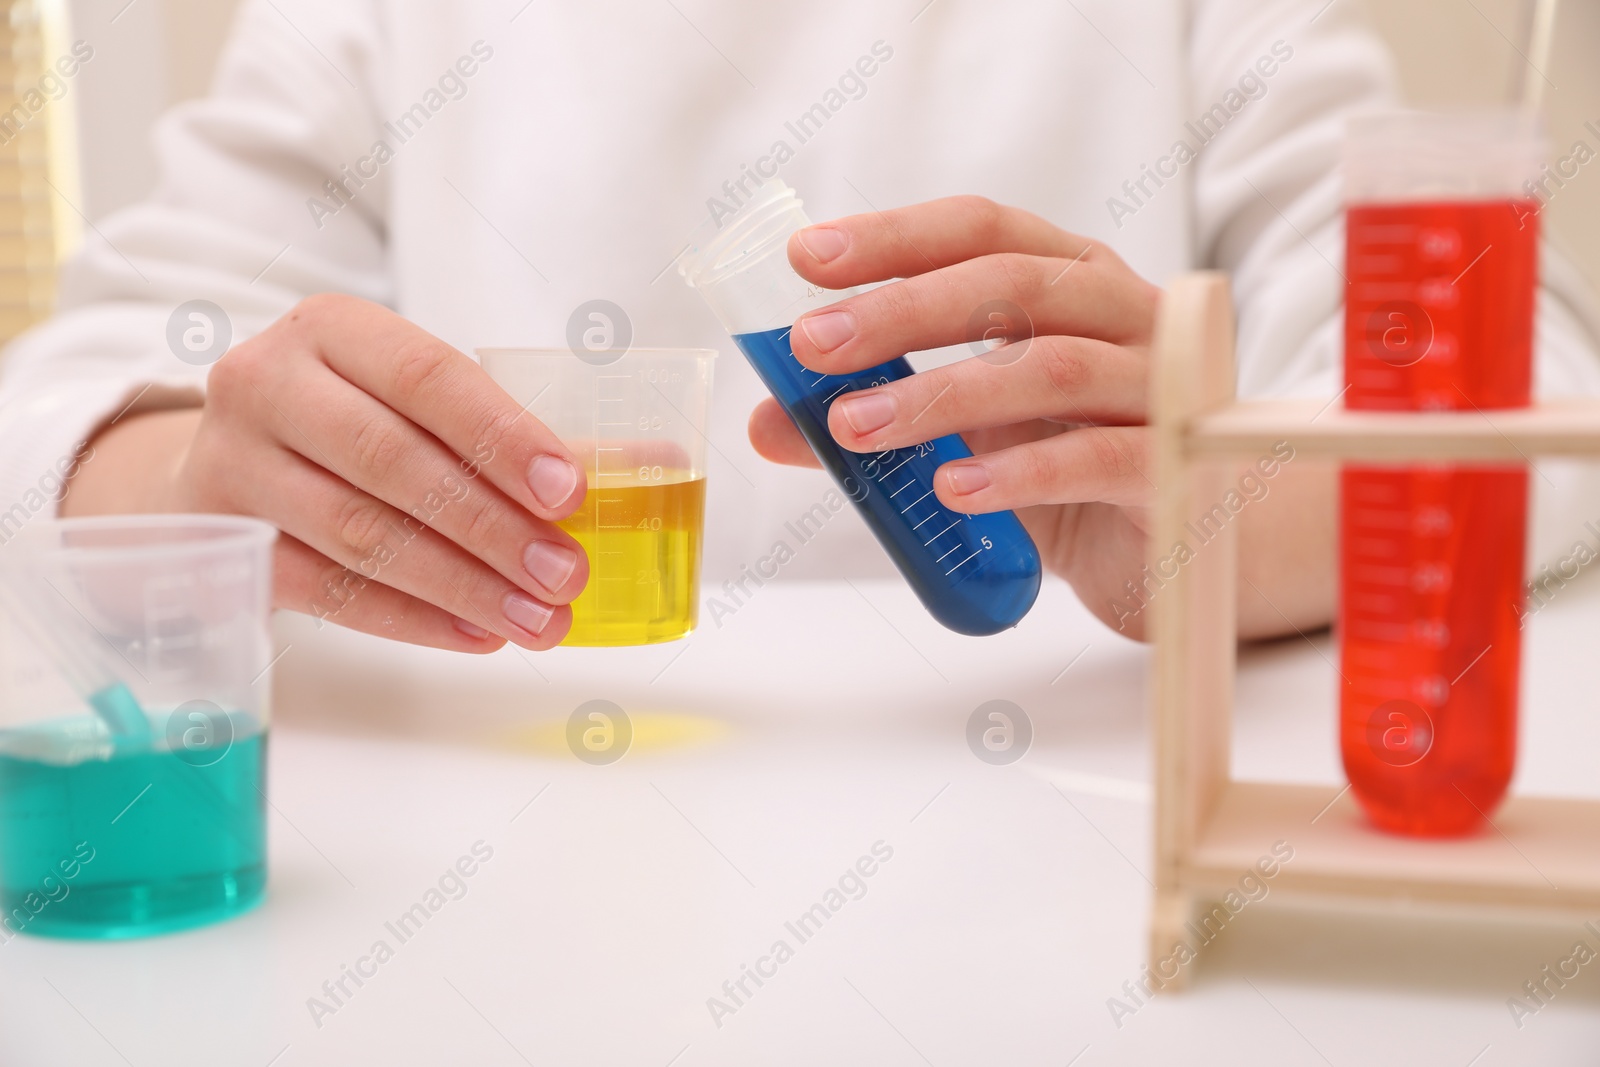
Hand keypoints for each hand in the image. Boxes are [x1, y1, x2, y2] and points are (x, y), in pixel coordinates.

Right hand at [64, 294, 588, 650]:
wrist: (223, 461)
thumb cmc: (351, 421)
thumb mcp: (423, 403)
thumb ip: (532, 434)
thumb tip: (660, 462)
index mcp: (332, 327)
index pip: (429, 376)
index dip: (503, 436)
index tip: (569, 493)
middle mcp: (267, 382)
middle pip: (392, 461)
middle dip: (491, 526)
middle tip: (566, 575)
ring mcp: (232, 462)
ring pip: (358, 532)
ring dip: (461, 584)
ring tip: (537, 618)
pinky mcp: (220, 540)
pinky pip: (325, 590)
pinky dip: (409, 619)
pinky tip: (475, 633)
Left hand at [748, 197, 1333, 639]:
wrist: (1215, 543)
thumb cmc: (1088, 466)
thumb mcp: (976, 436)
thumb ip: (883, 421)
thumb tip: (771, 420)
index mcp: (1075, 283)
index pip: (983, 231)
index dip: (896, 236)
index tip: (808, 257)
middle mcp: (1125, 315)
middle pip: (1013, 284)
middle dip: (901, 308)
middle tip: (813, 342)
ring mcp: (1163, 388)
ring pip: (1050, 367)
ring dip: (942, 393)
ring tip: (855, 427)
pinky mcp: (1182, 469)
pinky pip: (1100, 458)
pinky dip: (1020, 473)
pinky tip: (954, 488)